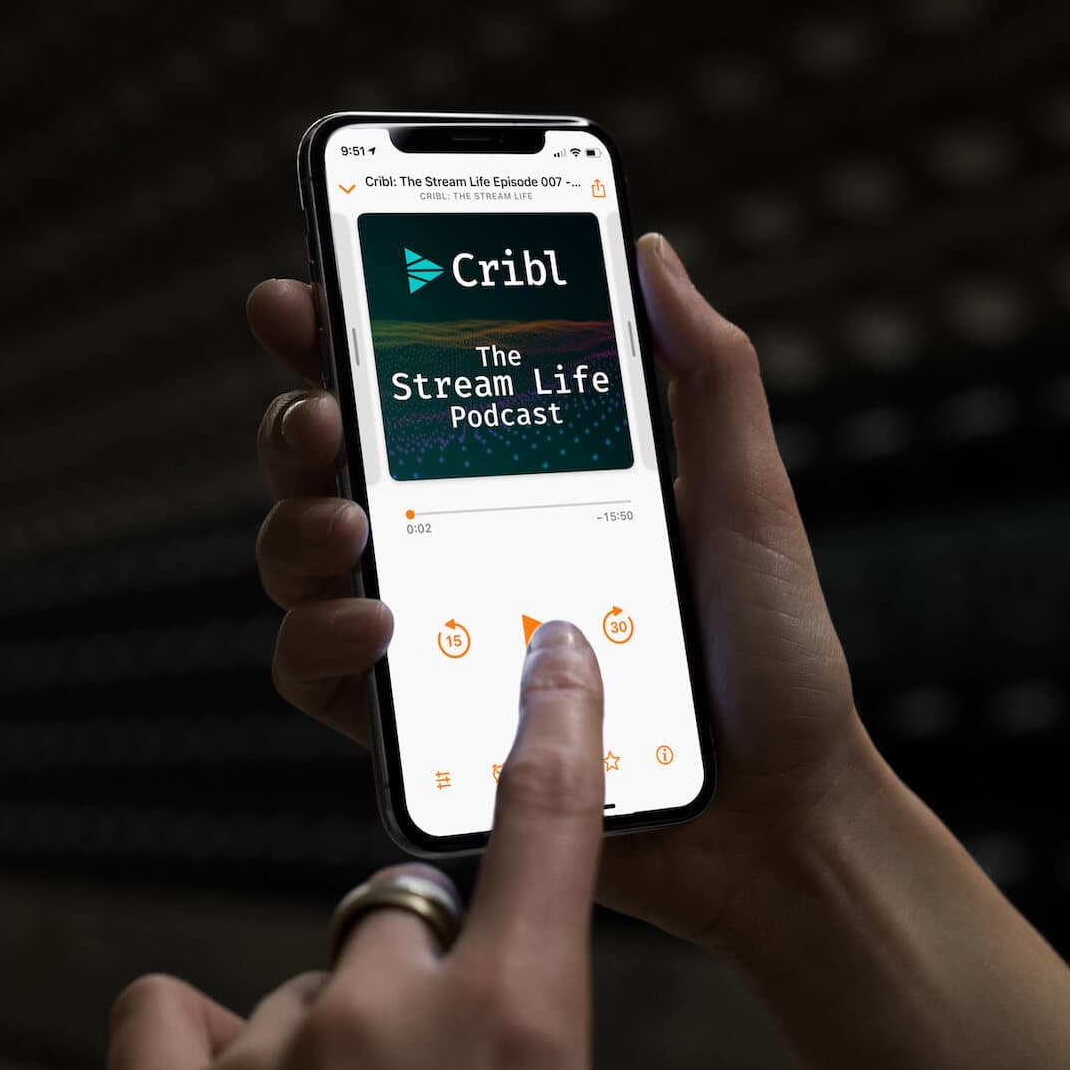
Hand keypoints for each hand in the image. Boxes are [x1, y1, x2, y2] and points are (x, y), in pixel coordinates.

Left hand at [108, 625, 660, 1069]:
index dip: (553, 721)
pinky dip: (199, 1048)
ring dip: (326, 1049)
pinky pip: (166, 1009)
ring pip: (301, 989)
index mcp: (509, 1030)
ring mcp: (264, 1057)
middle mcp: (381, 1022)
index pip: (544, 820)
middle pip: (394, 918)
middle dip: (414, 992)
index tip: (552, 655)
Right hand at [247, 233, 880, 947]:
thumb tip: (652, 253)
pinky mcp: (412, 725)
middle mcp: (454, 545)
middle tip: (321, 413)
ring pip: (300, 558)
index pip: (404, 391)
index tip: (301, 298)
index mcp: (518, 480)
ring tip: (345, 519)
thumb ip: (707, 376)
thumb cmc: (770, 660)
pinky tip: (376, 621)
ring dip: (293, 525)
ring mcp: (428, 633)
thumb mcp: (747, 499)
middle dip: (294, 422)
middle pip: (327, 466)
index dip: (336, 336)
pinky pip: (318, 672)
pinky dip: (322, 637)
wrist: (776, 816)